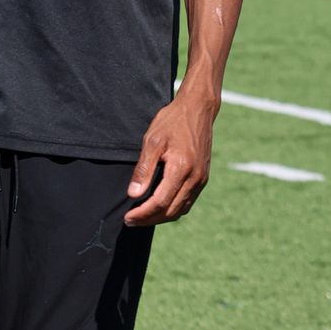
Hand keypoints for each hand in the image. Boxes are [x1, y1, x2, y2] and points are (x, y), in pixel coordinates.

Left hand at [124, 87, 217, 226]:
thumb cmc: (172, 121)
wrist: (198, 109)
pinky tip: (159, 207)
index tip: (127, 217)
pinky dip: (173, 209)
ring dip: (161, 217)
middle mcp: (195, 178)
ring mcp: (201, 179)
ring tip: (142, 217)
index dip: (142, 213)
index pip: (160, 202)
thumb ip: (144, 169)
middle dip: (149, 219)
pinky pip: (188, 201)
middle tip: (131, 221)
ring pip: (180, 210)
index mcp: (181, 168)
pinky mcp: (203, 177)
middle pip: (171, 211)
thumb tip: (134, 194)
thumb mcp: (152, 140)